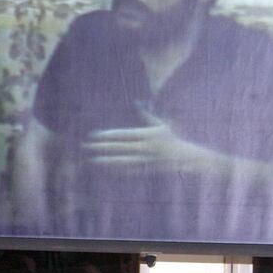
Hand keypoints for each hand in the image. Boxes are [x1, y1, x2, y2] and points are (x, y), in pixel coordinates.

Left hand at [82, 108, 218, 173]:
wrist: (185, 158)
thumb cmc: (171, 138)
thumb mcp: (160, 124)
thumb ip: (146, 115)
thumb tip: (137, 102)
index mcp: (148, 135)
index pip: (123, 135)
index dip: (108, 135)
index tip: (94, 135)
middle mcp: (146, 149)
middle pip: (119, 148)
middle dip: (102, 147)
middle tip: (86, 146)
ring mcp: (145, 161)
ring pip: (122, 162)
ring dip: (106, 161)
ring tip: (92, 159)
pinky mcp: (145, 170)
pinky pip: (128, 170)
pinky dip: (116, 169)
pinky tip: (105, 167)